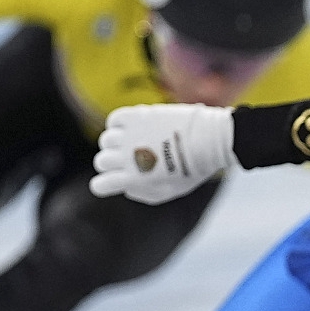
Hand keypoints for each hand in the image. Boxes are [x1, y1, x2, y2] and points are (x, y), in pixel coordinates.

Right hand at [91, 103, 233, 203]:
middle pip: (101, 162)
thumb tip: (125, 187)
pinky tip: (132, 128)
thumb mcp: (172, 191)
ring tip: (135, 143)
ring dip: (116, 144)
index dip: (103, 186)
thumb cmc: (194, 168)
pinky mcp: (137, 116)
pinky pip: (114, 119)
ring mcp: (131, 135)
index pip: (100, 185)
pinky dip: (118, 125)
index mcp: (135, 178)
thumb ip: (146, 194)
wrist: (209, 140)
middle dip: (111, 165)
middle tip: (129, 161)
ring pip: (106, 140)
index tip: (112, 182)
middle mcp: (128, 156)